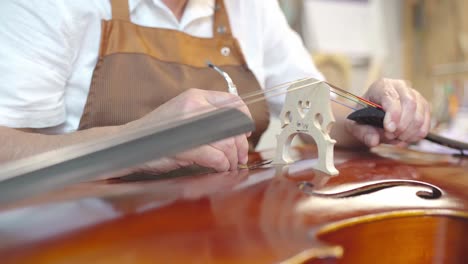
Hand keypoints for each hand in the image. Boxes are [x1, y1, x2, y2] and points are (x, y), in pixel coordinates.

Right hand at [126, 88, 251, 172]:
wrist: (128, 143)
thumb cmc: (157, 133)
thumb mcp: (184, 115)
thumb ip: (207, 117)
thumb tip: (236, 130)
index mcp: (195, 96)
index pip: (233, 102)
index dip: (244, 119)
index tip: (245, 133)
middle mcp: (194, 106)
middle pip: (233, 125)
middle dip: (241, 144)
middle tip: (241, 157)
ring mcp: (188, 125)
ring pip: (227, 142)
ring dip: (233, 158)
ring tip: (231, 165)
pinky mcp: (185, 146)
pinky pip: (216, 156)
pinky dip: (222, 165)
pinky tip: (220, 168)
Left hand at [345, 78, 430, 146]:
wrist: (370, 115)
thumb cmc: (362, 116)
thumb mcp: (355, 124)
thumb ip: (362, 132)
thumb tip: (374, 140)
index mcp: (381, 86)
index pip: (392, 97)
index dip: (393, 114)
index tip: (389, 129)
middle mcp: (400, 87)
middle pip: (410, 104)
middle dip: (402, 125)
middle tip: (390, 136)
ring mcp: (414, 95)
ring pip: (420, 115)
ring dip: (409, 132)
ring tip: (395, 138)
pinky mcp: (423, 107)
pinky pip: (426, 123)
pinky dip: (416, 135)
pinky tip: (404, 138)